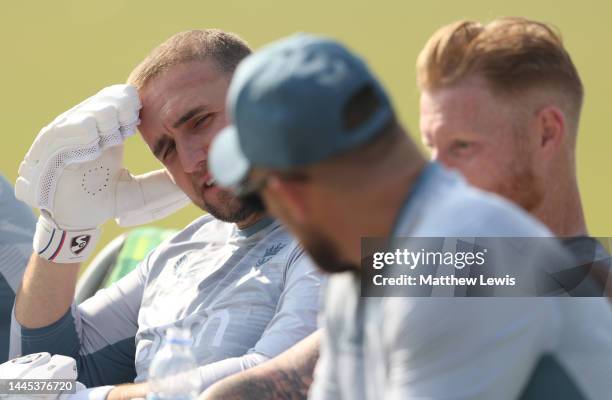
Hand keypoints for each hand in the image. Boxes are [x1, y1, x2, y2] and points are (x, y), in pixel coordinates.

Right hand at [16, 85, 188, 262]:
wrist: (72, 222)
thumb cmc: (102, 201)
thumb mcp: (136, 193)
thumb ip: (160, 184)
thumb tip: (189, 183)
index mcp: (108, 131)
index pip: (122, 101)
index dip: (134, 105)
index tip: (143, 119)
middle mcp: (85, 127)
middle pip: (106, 100)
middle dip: (121, 108)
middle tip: (131, 122)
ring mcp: (64, 135)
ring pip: (87, 112)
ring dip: (103, 119)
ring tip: (114, 134)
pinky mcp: (45, 147)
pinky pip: (62, 131)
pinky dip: (80, 133)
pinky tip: (94, 143)